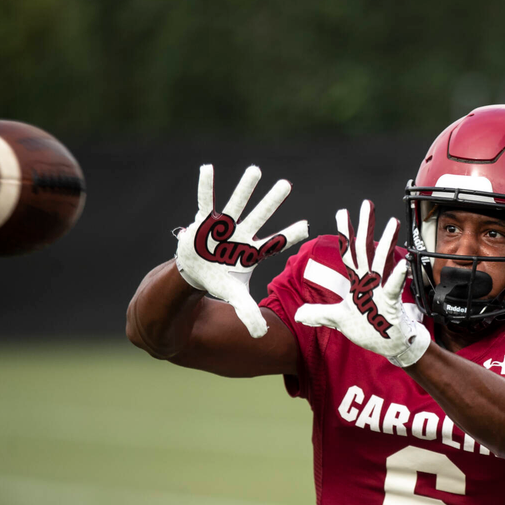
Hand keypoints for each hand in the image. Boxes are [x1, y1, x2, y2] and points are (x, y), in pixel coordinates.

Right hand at [175, 164, 308, 337]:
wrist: (195, 272)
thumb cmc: (220, 279)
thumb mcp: (236, 296)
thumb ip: (249, 313)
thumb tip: (262, 337)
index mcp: (252, 251)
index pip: (276, 242)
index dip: (291, 235)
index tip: (308, 226)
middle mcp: (241, 234)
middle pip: (260, 216)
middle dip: (272, 201)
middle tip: (287, 184)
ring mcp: (223, 226)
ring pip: (236, 203)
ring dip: (244, 188)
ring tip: (256, 170)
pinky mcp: (203, 221)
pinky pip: (205, 200)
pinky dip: (206, 186)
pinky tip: (207, 168)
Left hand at [294, 200, 430, 367]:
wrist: (390, 345)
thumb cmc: (369, 330)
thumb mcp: (339, 320)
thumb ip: (320, 314)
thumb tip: (298, 315)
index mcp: (358, 282)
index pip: (349, 253)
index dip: (345, 233)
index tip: (343, 213)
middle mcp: (370, 281)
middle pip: (365, 249)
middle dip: (366, 226)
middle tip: (367, 205)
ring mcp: (381, 291)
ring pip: (381, 262)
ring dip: (386, 243)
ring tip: (392, 224)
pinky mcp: (391, 304)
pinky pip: (393, 288)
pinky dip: (397, 276)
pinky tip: (402, 264)